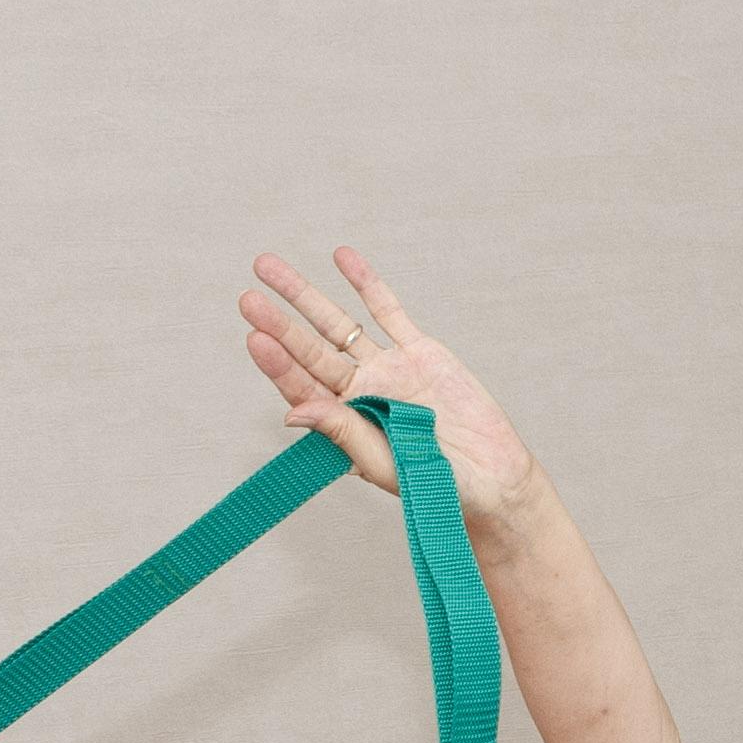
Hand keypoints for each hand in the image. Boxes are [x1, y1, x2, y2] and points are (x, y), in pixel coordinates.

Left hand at [242, 248, 541, 518]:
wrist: (494, 480)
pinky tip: (341, 257)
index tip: (256, 338)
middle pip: (311, 350)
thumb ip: (342, 432)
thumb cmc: (440, 486)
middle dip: (280, 323)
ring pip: (339, 325)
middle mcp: (361, 392)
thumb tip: (291, 413)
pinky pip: (389, 312)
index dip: (279, 364)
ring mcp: (389, 369)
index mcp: (346, 424)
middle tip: (248, 298)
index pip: (303, 388)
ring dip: (305, 296)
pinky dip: (367, 284)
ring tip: (268, 266)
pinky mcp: (421, 353)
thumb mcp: (387, 461)